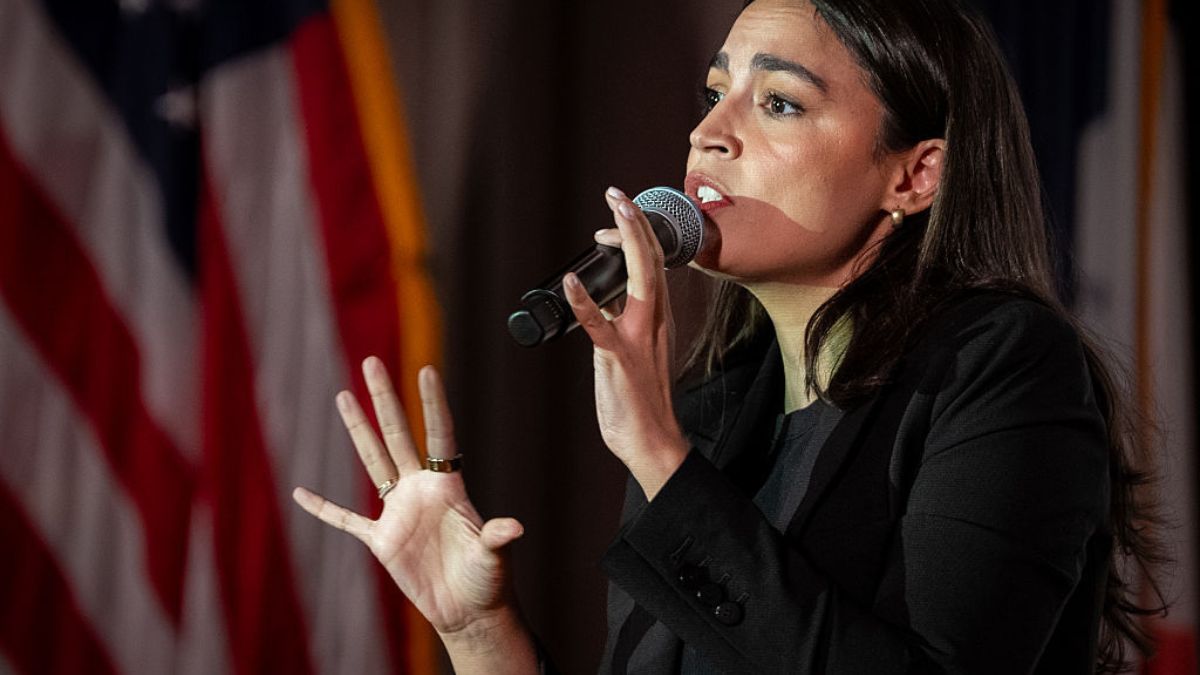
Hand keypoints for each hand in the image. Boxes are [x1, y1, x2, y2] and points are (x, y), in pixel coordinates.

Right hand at [292, 359, 533, 667]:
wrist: (468, 610)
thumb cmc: (487, 580)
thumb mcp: (494, 556)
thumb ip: (496, 538)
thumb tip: (513, 528)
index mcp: (449, 486)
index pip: (440, 435)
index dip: (433, 404)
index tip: (426, 369)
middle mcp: (420, 489)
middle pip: (398, 435)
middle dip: (385, 399)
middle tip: (371, 362)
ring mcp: (398, 512)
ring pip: (373, 461)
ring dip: (357, 430)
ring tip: (344, 395)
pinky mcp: (381, 540)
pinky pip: (346, 520)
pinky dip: (324, 508)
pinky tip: (302, 492)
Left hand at [562, 187, 689, 498]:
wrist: (652, 442)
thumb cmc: (639, 398)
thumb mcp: (629, 349)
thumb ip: (620, 320)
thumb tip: (603, 297)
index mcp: (656, 318)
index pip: (652, 264)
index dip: (637, 233)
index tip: (619, 209)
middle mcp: (654, 321)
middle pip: (651, 261)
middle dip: (636, 223)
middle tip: (618, 193)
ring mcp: (639, 338)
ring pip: (639, 281)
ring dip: (627, 244)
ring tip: (613, 213)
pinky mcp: (620, 359)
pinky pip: (601, 326)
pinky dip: (585, 302)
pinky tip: (569, 281)